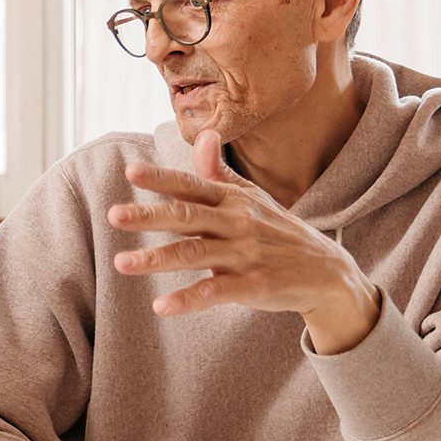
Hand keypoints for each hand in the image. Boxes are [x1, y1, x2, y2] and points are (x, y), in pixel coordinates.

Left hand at [109, 128, 383, 353]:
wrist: (326, 271)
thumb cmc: (279, 231)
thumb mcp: (253, 197)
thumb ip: (219, 173)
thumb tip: (204, 134)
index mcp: (233, 200)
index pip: (192, 185)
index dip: (162, 178)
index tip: (131, 171)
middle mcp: (238, 222)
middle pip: (188, 216)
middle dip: (149, 215)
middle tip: (114, 215)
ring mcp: (246, 254)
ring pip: (195, 254)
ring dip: (157, 259)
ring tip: (122, 264)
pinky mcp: (254, 285)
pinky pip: (216, 292)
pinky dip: (188, 300)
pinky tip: (161, 306)